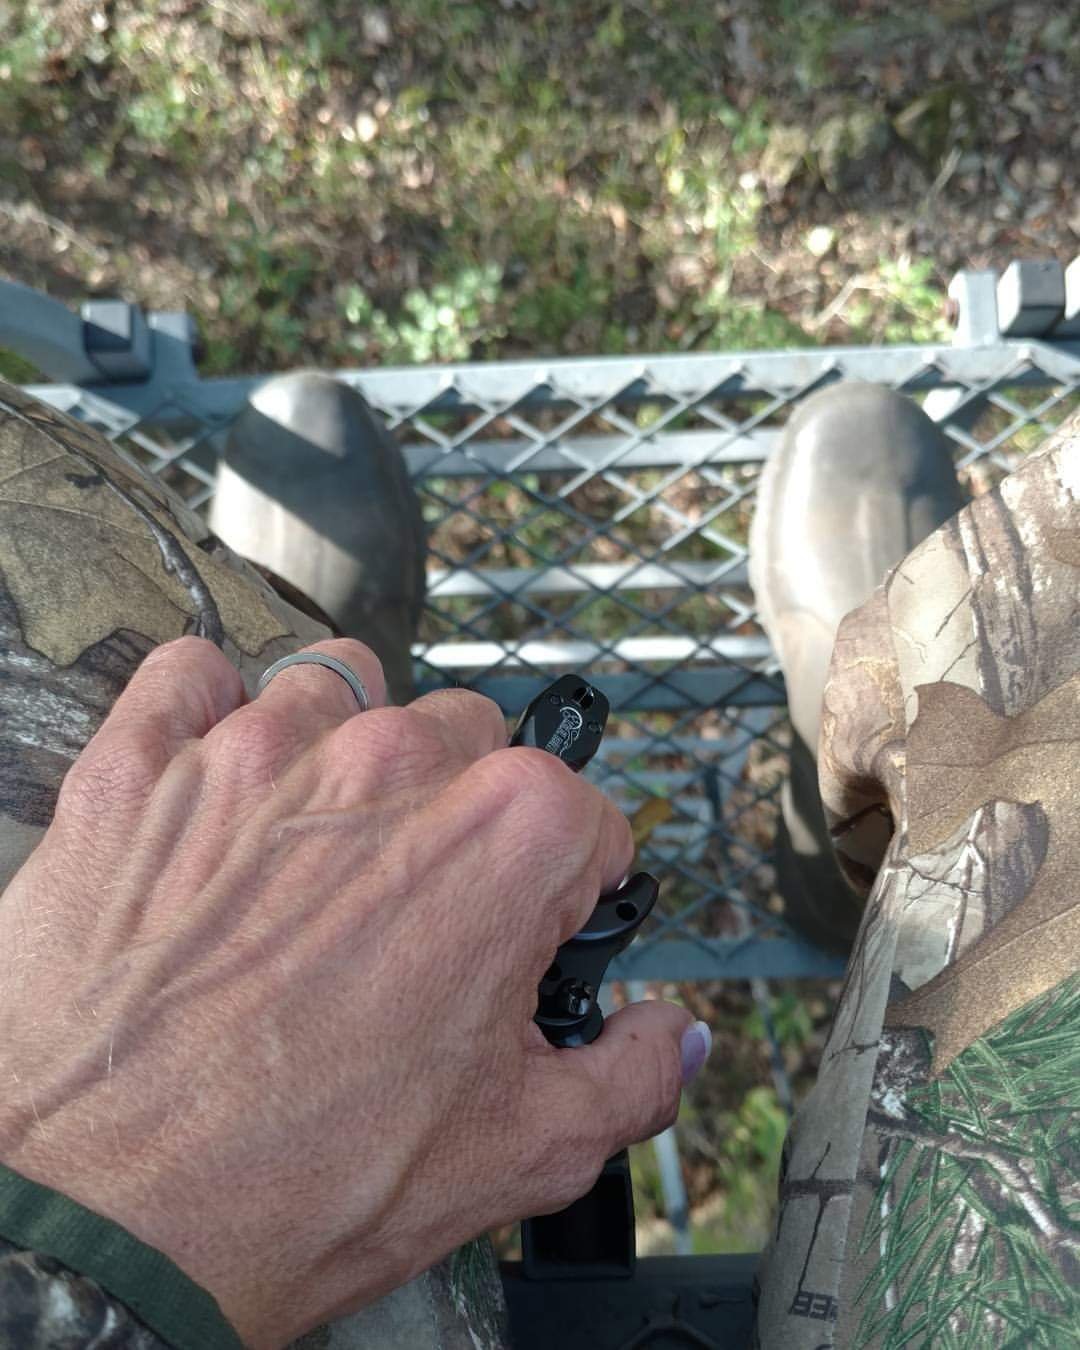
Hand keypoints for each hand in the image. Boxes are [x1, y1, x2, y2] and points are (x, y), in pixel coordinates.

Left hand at [0, 637, 698, 1346]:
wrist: (98, 1225)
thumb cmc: (301, 1184)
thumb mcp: (519, 1152)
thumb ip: (628, 1077)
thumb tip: (671, 1038)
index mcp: (507, 837)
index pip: (583, 815)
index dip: (568, 883)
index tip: (530, 927)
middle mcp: (392, 764)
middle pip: (469, 737)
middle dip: (463, 810)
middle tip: (418, 903)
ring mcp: (259, 751)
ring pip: (342, 686)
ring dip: (348, 744)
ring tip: (320, 837)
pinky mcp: (144, 764)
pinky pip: (193, 674)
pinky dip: (210, 708)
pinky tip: (217, 775)